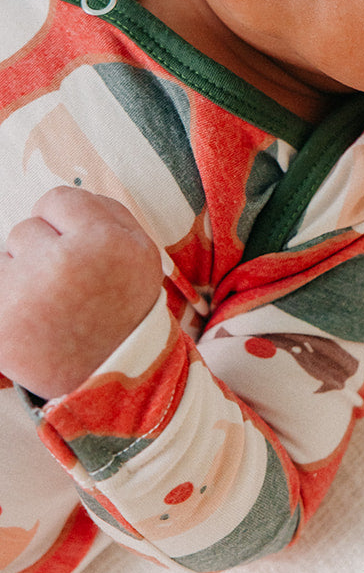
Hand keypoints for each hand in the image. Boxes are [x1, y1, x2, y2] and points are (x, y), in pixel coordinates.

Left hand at [0, 188, 162, 398]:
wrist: (110, 376)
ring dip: (20, 274)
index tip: (83, 250)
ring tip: (49, 305)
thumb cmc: (124, 305)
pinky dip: (6, 299)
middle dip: (43, 251)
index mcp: (104, 243)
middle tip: (70, 286)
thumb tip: (55, 196)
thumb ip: (106, 209)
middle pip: (25, 228)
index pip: (56, 198)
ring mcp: (23, 297)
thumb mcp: (142, 250)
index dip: (68, 223)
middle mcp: (62, 265)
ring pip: (4, 257)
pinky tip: (29, 320)